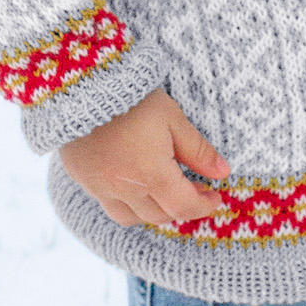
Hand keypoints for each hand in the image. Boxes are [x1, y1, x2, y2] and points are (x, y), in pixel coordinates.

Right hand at [57, 88, 230, 227]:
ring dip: (152, 211)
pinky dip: (126, 203)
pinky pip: (107, 204)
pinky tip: (133, 184)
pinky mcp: (83, 179)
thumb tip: (222, 172)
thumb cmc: (133, 100)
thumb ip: (197, 150)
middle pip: (159, 216)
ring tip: (163, 192)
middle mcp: (126, 190)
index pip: (184, 207)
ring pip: (131, 217)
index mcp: (153, 177)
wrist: (82, 89)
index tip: (214, 197)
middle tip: (193, 190)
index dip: (204, 206)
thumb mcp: (172, 119)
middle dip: (180, 208)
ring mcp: (101, 187)